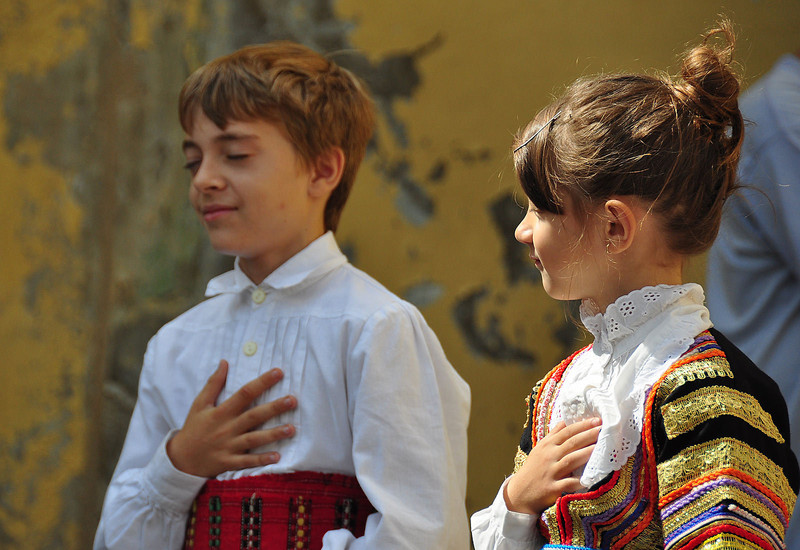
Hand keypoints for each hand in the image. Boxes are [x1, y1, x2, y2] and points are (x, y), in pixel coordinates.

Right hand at [166, 359, 296, 476]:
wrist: (180, 459)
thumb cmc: (194, 428)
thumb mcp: (200, 404)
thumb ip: (213, 383)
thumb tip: (225, 362)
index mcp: (221, 412)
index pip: (244, 393)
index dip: (262, 382)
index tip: (279, 372)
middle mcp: (227, 428)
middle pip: (253, 416)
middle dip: (274, 408)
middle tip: (293, 400)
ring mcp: (228, 446)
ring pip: (254, 439)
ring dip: (273, 434)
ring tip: (291, 429)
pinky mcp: (229, 462)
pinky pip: (247, 461)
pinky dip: (261, 460)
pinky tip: (278, 456)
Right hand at [504, 417, 600, 514]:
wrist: (520, 493)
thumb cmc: (533, 469)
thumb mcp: (540, 449)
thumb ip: (553, 435)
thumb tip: (565, 421)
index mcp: (547, 445)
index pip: (566, 432)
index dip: (582, 425)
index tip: (596, 420)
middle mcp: (549, 456)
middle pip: (571, 443)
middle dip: (588, 435)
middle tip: (603, 428)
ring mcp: (551, 472)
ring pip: (571, 459)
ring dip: (586, 453)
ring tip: (601, 447)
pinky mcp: (552, 488)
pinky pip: (568, 483)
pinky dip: (579, 481)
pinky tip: (591, 478)